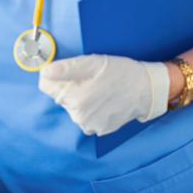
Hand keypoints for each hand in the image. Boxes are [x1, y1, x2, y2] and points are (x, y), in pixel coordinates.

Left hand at [38, 54, 169, 135]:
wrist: (147, 90)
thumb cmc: (121, 73)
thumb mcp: (92, 63)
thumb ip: (65, 68)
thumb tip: (44, 71)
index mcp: (74, 97)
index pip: (45, 85)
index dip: (52, 75)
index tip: (64, 71)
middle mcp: (78, 115)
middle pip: (59, 96)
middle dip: (69, 86)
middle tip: (89, 79)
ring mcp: (89, 124)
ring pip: (72, 106)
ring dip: (80, 97)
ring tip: (99, 89)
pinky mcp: (99, 129)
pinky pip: (84, 116)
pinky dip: (90, 108)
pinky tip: (103, 100)